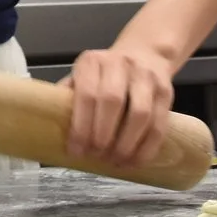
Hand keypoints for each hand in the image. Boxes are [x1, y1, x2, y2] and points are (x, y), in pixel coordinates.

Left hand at [65, 46, 177, 168]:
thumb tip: (50, 133)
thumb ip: (69, 99)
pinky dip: (146, 148)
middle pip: (113, 103)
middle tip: (96, 156)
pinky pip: (159, 124)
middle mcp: (120, 64)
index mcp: (93, 62)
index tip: (76, 151)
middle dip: (103, 136)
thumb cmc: (104, 74)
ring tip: (115, 162)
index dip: (81, 127)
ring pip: (140, 114)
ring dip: (126, 144)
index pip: (86, 95)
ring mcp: (146, 77)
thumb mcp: (82, 77)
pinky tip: (134, 161)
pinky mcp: (166, 92)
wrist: (144, 54)